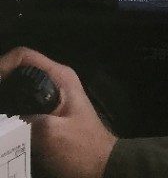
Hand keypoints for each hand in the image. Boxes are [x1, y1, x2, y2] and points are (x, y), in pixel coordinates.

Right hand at [0, 48, 116, 177]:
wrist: (102, 168)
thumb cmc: (81, 149)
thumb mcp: (50, 134)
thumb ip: (23, 122)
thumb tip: (4, 121)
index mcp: (59, 77)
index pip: (23, 57)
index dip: (2, 66)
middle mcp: (55, 82)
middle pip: (18, 73)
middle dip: (2, 86)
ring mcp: (52, 98)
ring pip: (19, 91)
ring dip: (6, 102)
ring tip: (0, 120)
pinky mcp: (48, 114)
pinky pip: (23, 107)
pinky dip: (11, 115)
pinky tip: (6, 128)